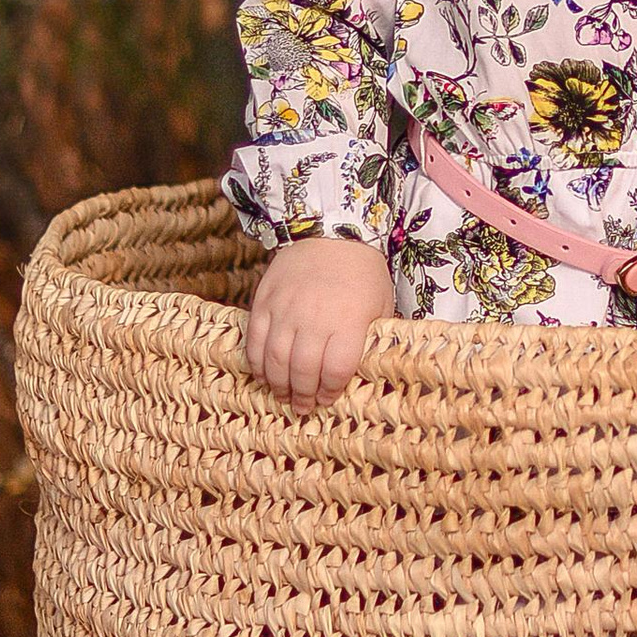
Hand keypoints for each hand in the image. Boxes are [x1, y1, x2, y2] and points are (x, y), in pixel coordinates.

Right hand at [243, 233, 394, 408]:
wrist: (331, 230)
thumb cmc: (363, 272)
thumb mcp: (381, 304)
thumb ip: (372, 338)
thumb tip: (365, 372)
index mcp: (350, 319)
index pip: (337, 368)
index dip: (331, 390)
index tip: (328, 399)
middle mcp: (316, 316)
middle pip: (304, 369)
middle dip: (303, 394)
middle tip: (303, 407)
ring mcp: (286, 308)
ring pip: (275, 359)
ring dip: (278, 384)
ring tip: (283, 396)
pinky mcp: (265, 300)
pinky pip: (254, 339)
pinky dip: (256, 362)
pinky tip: (263, 375)